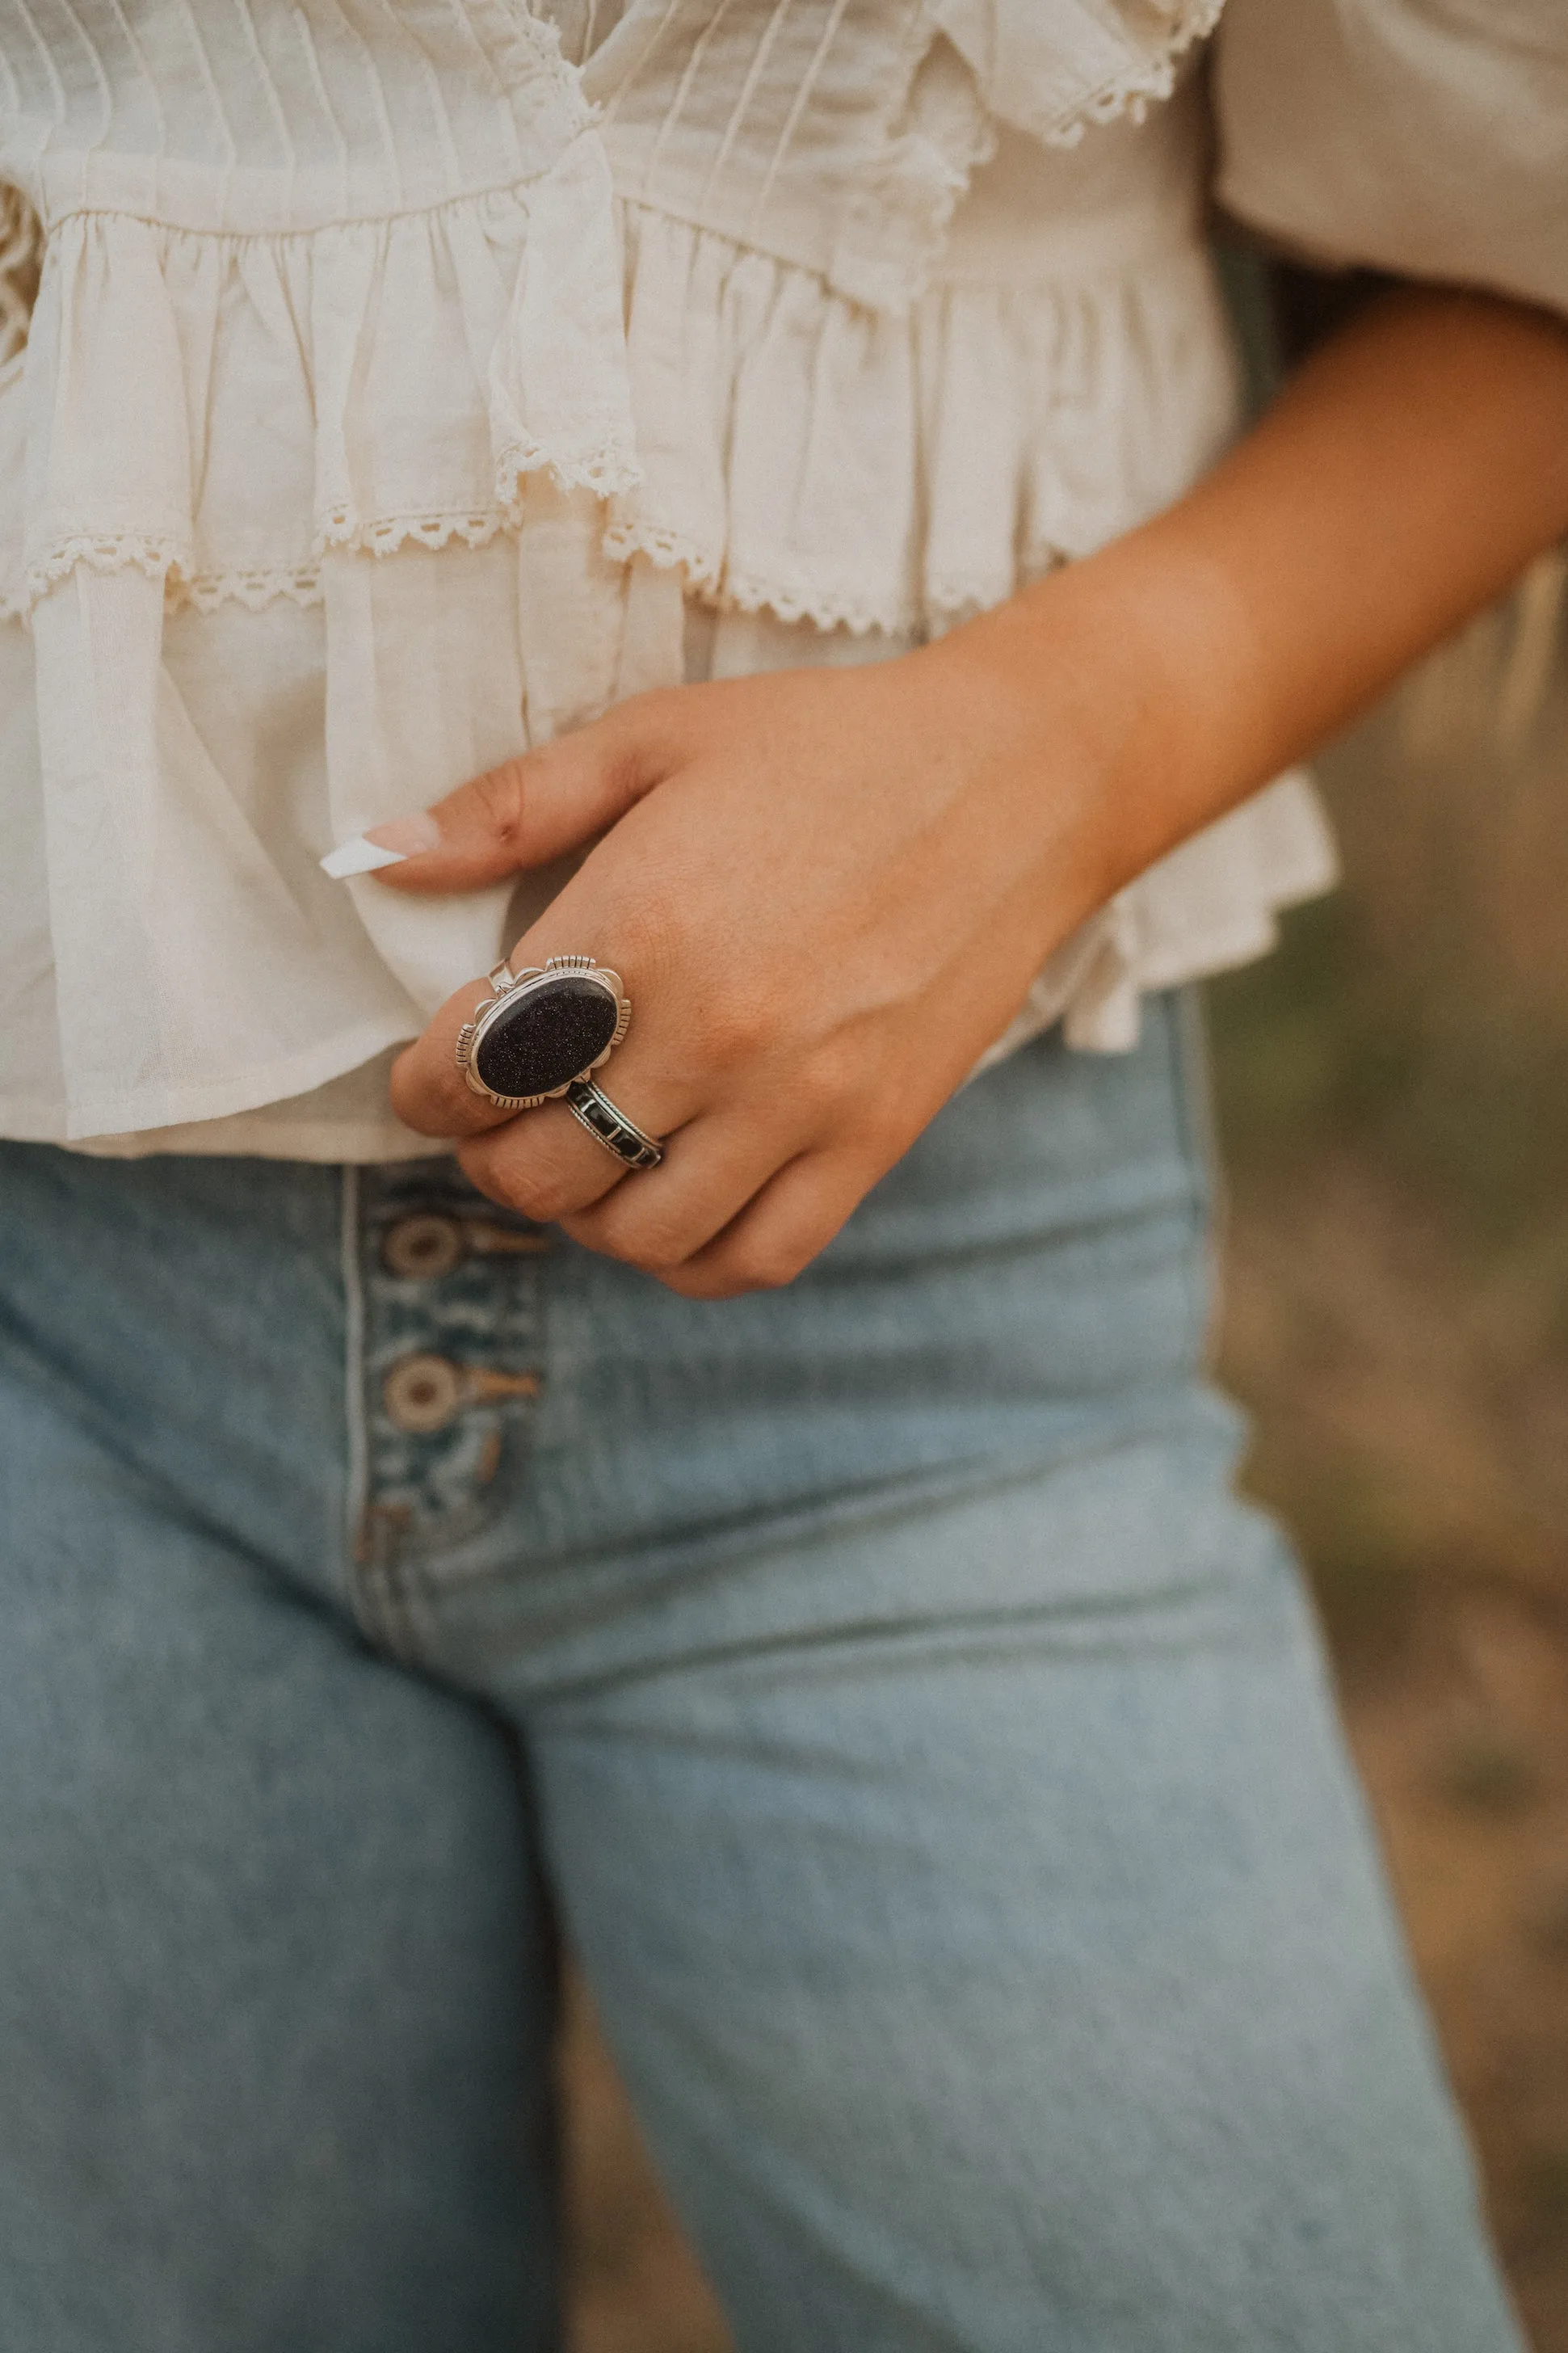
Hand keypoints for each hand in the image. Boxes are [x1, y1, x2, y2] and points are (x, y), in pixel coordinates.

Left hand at [379, 284, 1567, 1300]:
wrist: (1020, 777)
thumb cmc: (828, 747)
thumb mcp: (655, 738)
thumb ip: (508, 807)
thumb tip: (375, 854)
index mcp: (640, 924)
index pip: (473, 1070)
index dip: (423, 1087)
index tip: (434, 1070)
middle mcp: (713, 1031)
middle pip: (540, 1172)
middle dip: (490, 1157)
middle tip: (500, 1119)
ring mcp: (800, 1102)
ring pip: (638, 1233)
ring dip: (584, 1215)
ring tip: (587, 1159)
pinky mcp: (872, 1143)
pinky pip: (754, 1258)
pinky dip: (691, 1258)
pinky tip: (672, 1205)